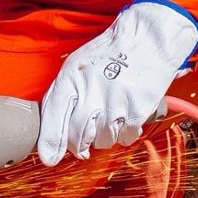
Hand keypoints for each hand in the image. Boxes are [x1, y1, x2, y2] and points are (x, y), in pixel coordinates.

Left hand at [36, 0, 197, 166]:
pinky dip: (125, 133)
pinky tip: (125, 116)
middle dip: (80, 144)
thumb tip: (52, 133)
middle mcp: (91, 90)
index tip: (50, 158)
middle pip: (79, 136)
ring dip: (104, 136)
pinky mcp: (138, 110)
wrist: (147, 39)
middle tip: (84, 142)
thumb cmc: (109, 54)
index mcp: (71, 77)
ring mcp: (115, 102)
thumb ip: (62, 95)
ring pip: (103, 140)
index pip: (54, 117)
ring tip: (109, 115)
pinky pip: (125, 138)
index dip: (51, 143)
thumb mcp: (77, 65)